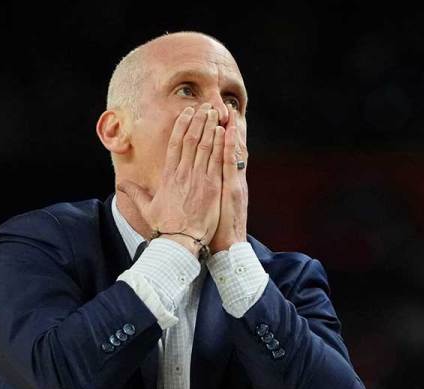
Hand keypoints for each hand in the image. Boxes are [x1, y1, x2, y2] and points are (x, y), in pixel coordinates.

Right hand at [118, 104, 224, 254]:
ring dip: (209, 126)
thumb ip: (135, 193)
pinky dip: (219, 143)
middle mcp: (183, 173)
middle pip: (191, 139)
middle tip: (205, 106)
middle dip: (198, 120)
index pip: (175, 144)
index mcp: (169, 176)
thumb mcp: (146, 208)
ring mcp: (198, 178)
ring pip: (205, 145)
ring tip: (214, 112)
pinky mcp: (211, 186)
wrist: (180, 241)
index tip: (187, 113)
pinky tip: (223, 131)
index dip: (182, 126)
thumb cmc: (165, 226)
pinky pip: (216, 160)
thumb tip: (121, 185)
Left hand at [211, 117, 248, 251]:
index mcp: (223, 183)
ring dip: (230, 130)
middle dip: (225, 127)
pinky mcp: (232, 189)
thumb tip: (190, 187)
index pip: (220, 154)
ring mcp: (233, 182)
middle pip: (227, 148)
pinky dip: (230, 146)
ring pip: (232, 151)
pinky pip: (230, 163)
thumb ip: (202, 195)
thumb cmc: (213, 231)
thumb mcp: (209, 210)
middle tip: (223, 107)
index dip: (218, 137)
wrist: (227, 247)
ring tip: (228, 111)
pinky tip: (228, 132)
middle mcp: (230, 179)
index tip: (215, 120)